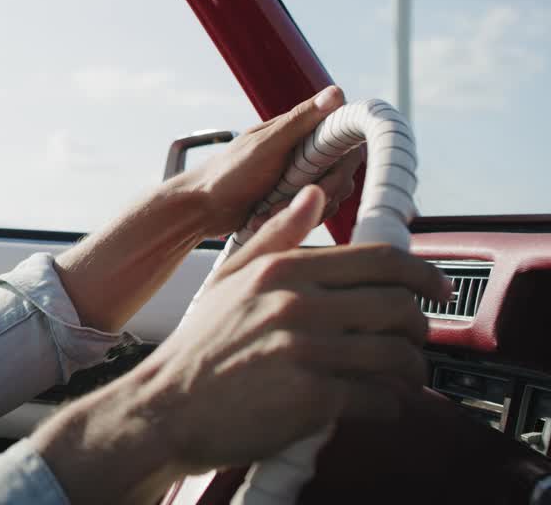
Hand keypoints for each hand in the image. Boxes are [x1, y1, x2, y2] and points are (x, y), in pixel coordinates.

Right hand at [32, 186, 451, 502]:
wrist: (167, 406)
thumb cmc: (200, 347)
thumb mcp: (231, 278)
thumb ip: (277, 236)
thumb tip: (314, 196)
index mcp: (283, 270)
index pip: (379, 260)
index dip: (422, 274)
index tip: (436, 289)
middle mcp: (297, 304)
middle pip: (397, 306)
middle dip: (420, 327)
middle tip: (417, 340)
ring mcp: (305, 350)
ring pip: (396, 355)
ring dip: (411, 371)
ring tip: (403, 378)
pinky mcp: (312, 397)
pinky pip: (379, 398)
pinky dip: (390, 406)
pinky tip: (379, 405)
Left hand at [179, 85, 362, 238]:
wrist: (201, 208)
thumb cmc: (228, 172)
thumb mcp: (265, 145)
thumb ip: (300, 121)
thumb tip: (336, 93)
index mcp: (300, 130)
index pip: (345, 138)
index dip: (345, 159)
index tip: (328, 178)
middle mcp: (304, 151)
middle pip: (342, 171)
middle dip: (322, 192)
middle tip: (293, 200)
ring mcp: (300, 177)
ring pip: (329, 194)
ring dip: (304, 207)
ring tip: (271, 211)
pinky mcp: (293, 200)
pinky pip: (313, 211)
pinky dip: (295, 217)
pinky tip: (268, 218)